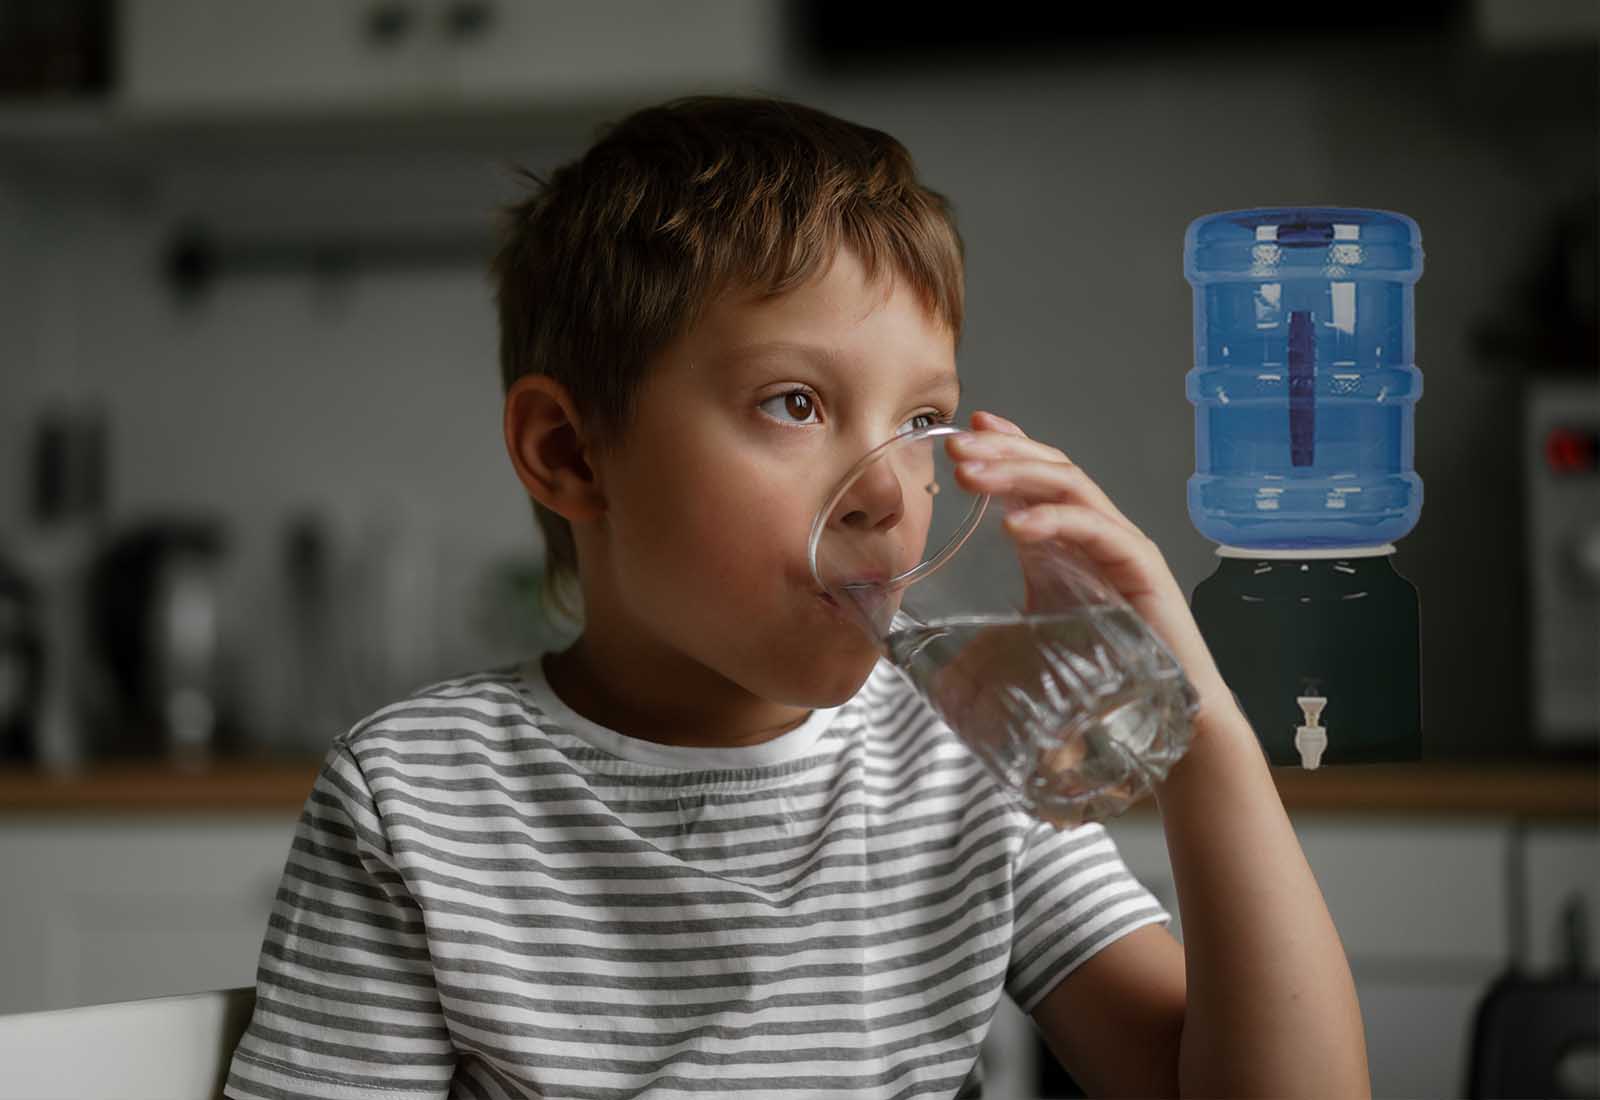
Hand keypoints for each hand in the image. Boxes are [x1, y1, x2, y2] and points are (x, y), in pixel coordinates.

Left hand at [948, 410, 1234, 728]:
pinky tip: (1014, 526)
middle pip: (1050, 469)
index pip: (1037, 475)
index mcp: (1067, 540)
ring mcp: (1121, 544)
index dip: (1005, 446)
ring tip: (972, 475)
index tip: (961, 432)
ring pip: (1070, 486)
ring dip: (1018, 473)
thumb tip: (928, 658)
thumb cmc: (1100, 675)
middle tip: (955, 447)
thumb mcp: (1028, 639)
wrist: (1163, 709)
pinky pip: (1095, 529)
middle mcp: (1095, 532)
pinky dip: (1053, 521)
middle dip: (1001, 452)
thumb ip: (987, 633)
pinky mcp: (1141, 566)